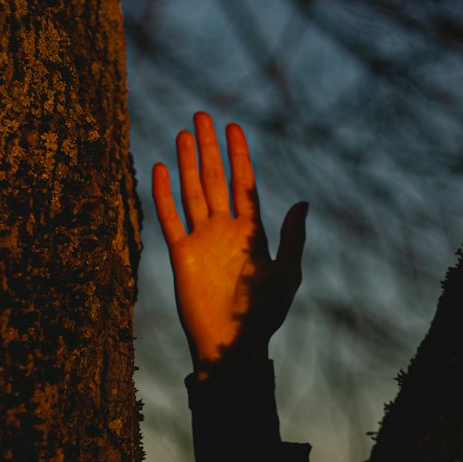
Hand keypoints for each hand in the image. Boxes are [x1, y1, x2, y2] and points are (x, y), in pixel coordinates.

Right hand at [152, 113, 307, 378]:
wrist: (232, 346)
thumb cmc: (264, 315)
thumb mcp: (287, 273)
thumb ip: (291, 237)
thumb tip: (302, 202)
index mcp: (251, 232)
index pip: (243, 183)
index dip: (239, 155)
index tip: (234, 127)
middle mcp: (224, 230)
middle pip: (215, 179)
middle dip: (209, 147)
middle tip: (202, 115)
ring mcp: (201, 240)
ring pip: (193, 192)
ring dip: (187, 162)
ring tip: (183, 133)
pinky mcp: (181, 255)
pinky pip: (170, 218)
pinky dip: (163, 194)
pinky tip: (160, 169)